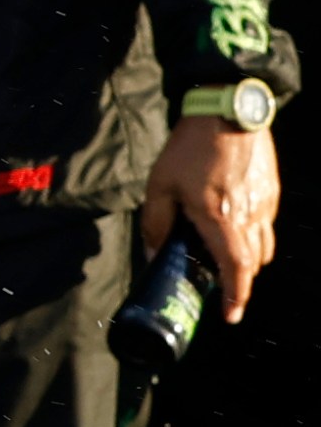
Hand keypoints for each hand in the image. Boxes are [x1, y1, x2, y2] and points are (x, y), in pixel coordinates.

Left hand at [142, 114, 280, 323]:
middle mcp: (250, 216)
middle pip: (253, 263)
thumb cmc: (190, 147)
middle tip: (222, 288)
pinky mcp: (271, 192)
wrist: (227, 111)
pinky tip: (232, 227)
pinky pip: (266, 226)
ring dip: (248, 261)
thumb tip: (155, 254)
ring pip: (264, 246)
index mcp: (220, 218)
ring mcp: (265, 204)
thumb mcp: (160, 184)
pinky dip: (253, 238)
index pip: (236, 268)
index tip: (230, 315)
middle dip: (239, 281)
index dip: (236, 296)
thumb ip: (156, 222)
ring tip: (224, 258)